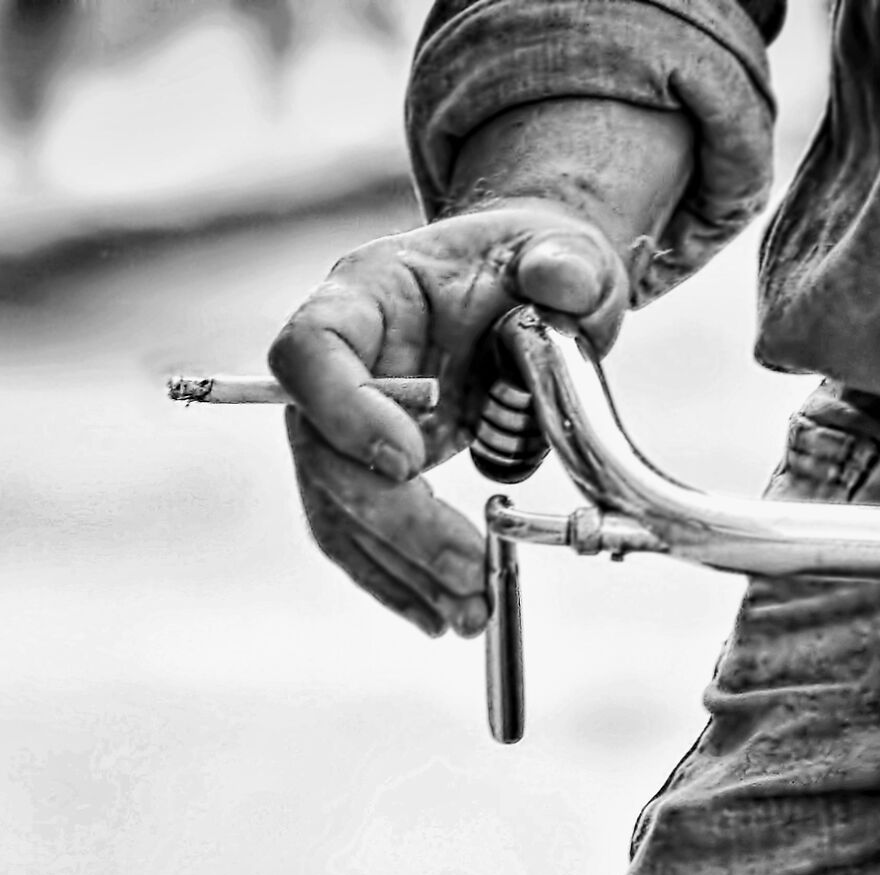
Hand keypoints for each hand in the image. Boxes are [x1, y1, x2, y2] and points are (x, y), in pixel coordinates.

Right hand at [267, 204, 628, 636]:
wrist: (522, 293)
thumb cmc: (533, 266)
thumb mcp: (565, 254)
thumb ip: (567, 265)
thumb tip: (562, 280)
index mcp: (367, 292)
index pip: (313, 349)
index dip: (344, 412)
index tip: (411, 463)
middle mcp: (338, 360)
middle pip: (322, 451)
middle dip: (395, 520)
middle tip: (468, 568)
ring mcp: (344, 420)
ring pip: (338, 508)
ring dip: (399, 568)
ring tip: (468, 612)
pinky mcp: (367, 471)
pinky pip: (361, 535)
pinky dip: (399, 579)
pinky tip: (442, 614)